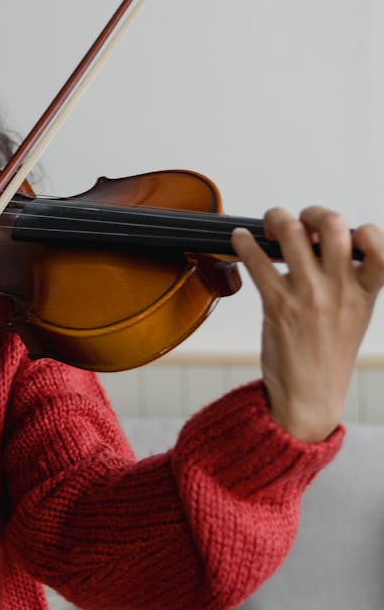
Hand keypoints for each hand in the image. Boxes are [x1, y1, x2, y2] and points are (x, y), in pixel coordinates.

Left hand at [231, 207, 383, 441]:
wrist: (309, 398)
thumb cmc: (328, 353)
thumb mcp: (355, 314)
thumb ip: (350, 278)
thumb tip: (327, 237)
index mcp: (364, 291)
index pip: (380, 246)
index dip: (366, 231)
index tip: (348, 233)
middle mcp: (339, 289)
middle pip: (332, 224)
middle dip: (312, 212)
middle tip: (299, 221)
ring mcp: (308, 296)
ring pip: (291, 233)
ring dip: (276, 218)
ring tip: (270, 224)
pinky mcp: (278, 305)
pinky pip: (257, 260)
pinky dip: (244, 242)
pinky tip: (240, 239)